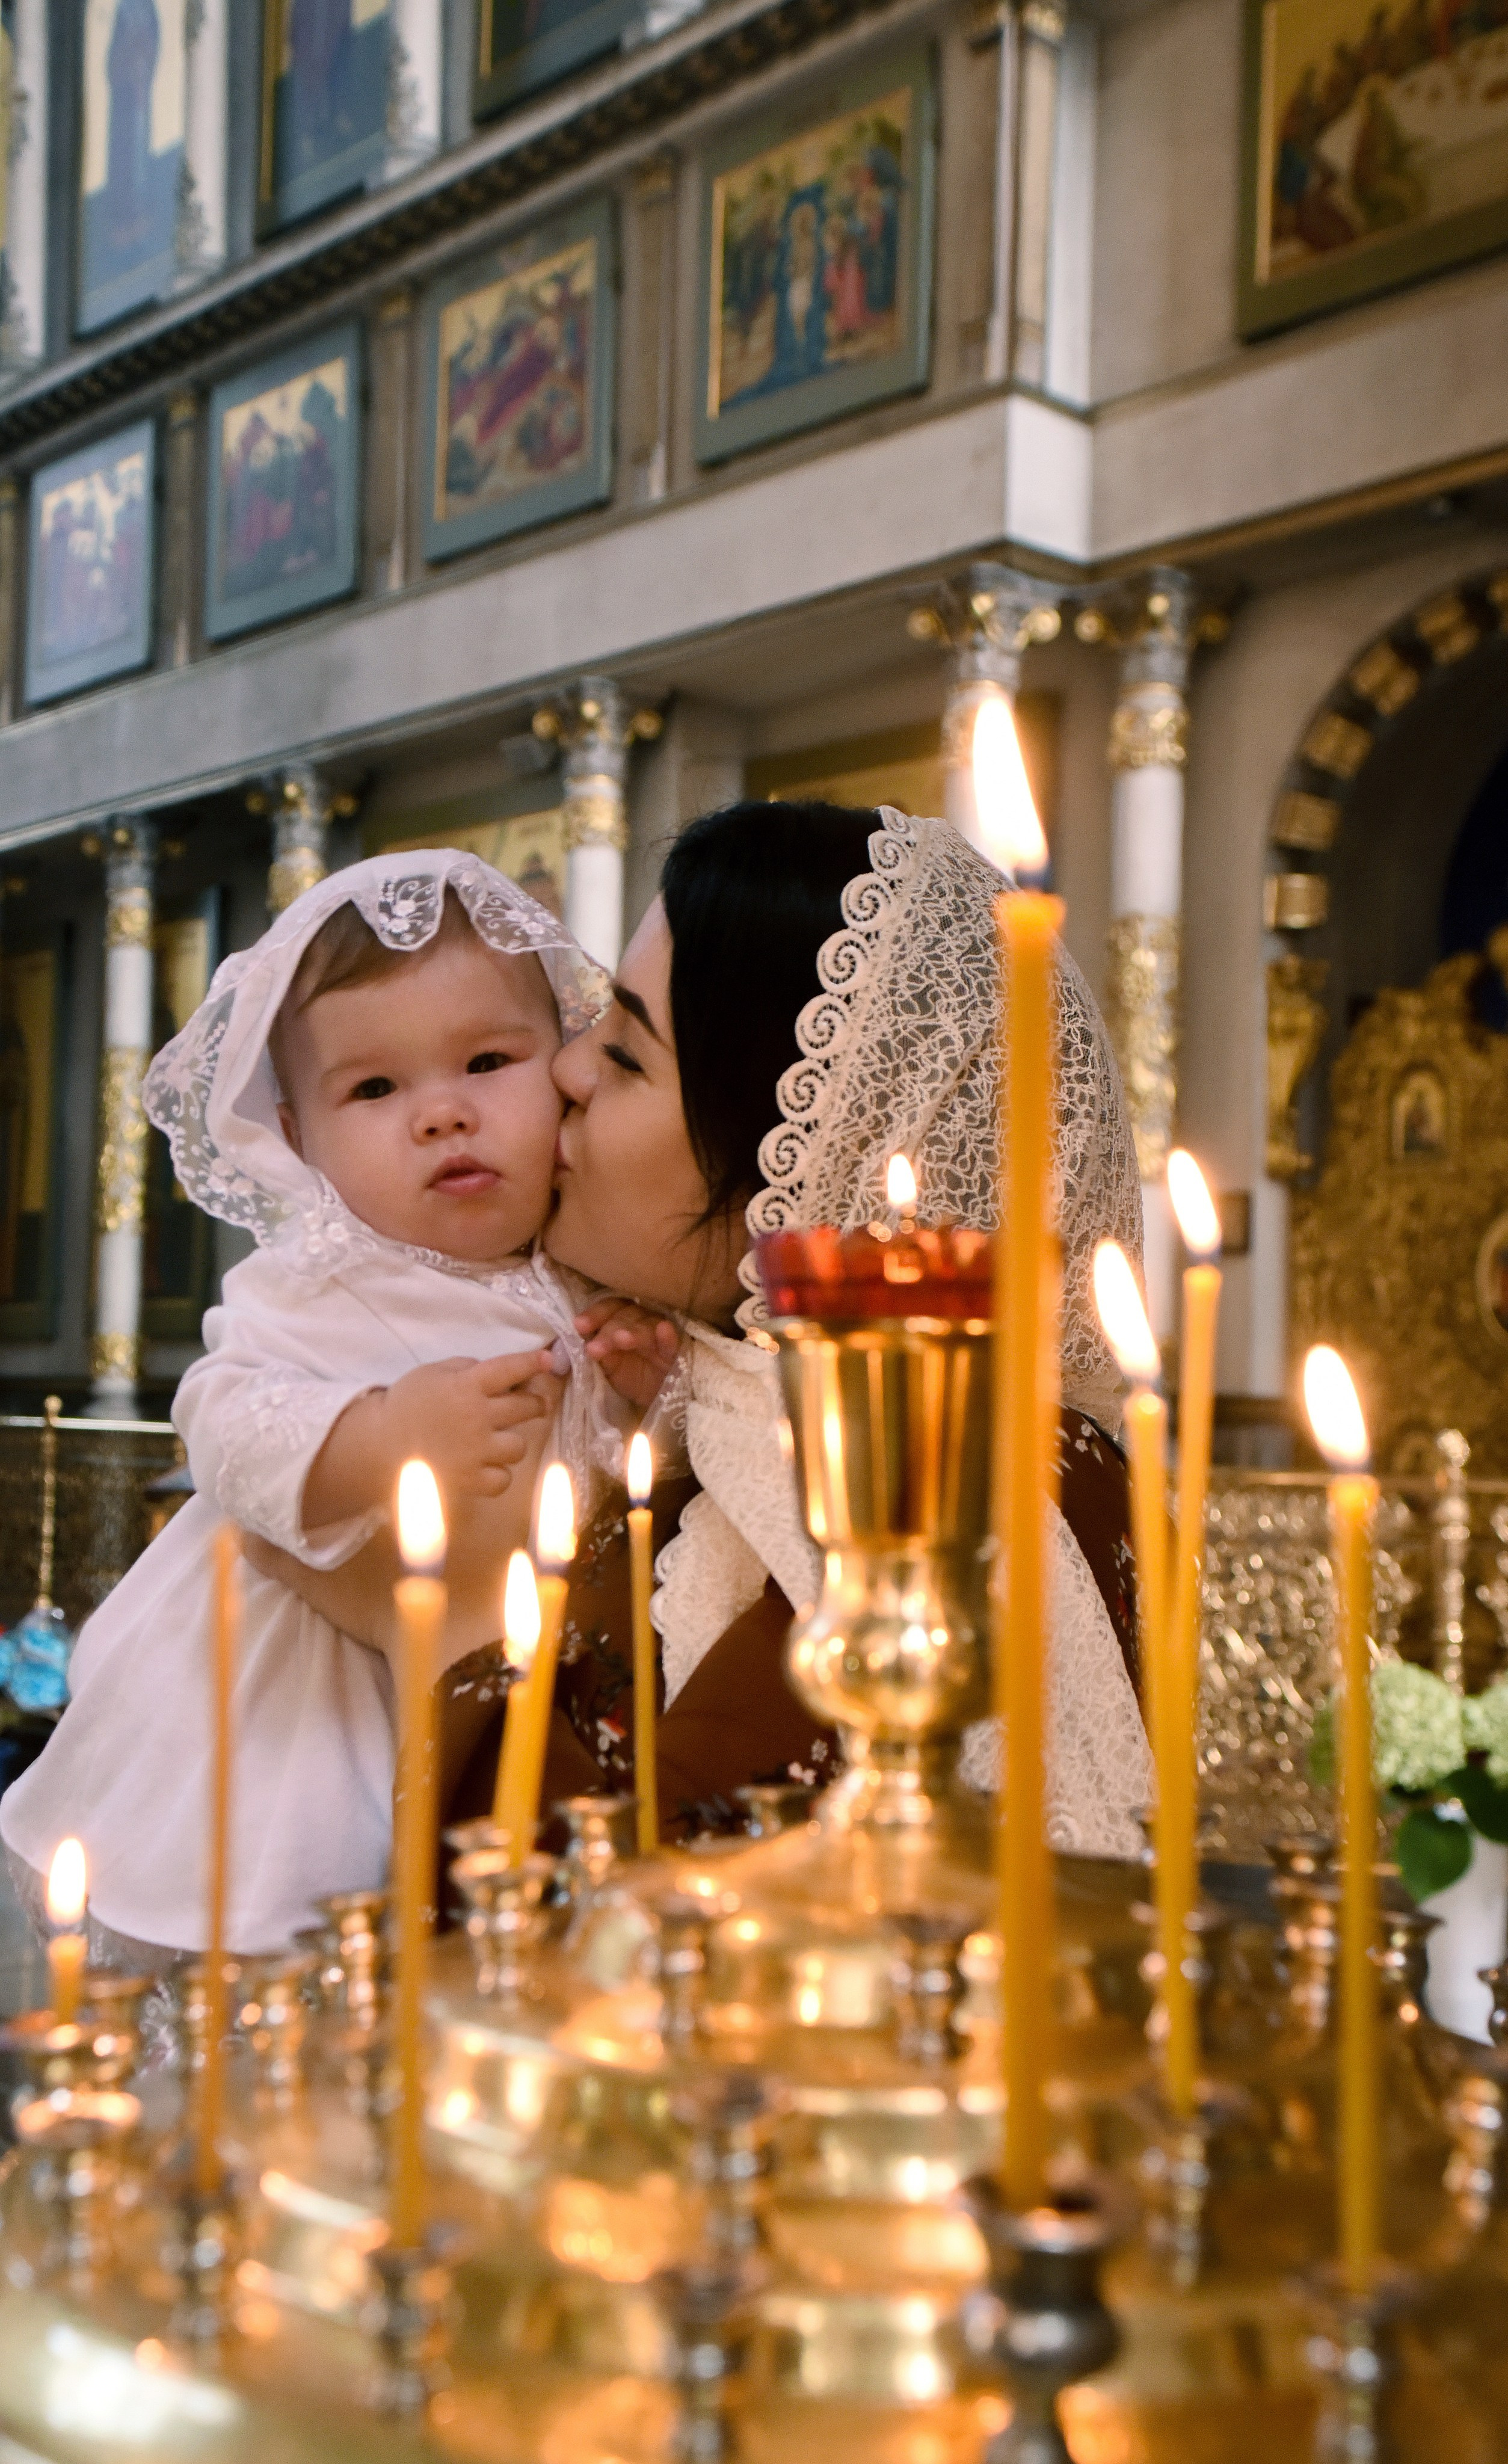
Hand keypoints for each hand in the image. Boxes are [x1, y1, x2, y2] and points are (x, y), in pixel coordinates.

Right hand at [379, 1352, 561, 1499]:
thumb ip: (464, 1369)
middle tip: (531, 1405)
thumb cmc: (404, 1406)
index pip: (510, 1368)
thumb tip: (497, 1374)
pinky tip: (486, 1467)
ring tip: (498, 1441)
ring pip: (519, 1446)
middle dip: (534, 1404)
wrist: (377, 1447)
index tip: (547, 1360)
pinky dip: (498, 1474)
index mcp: (467, 1386)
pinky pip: (503, 1479)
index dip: (533, 1363)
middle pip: (527, 1407)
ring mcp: (476, 1451)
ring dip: (512, 1442)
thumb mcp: (431, 1374)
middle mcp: (478, 1417)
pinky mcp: (471, 1480)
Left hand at [575, 1299, 678, 1410]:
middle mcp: (642, 1321)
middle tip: (595, 1348)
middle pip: (626, 1314)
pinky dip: (668, 1335)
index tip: (579, 1326)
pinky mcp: (676, 1351)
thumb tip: (582, 1344)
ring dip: (634, 1331)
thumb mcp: (610, 1367)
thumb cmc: (632, 1376)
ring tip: (622, 1340)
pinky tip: (664, 1329)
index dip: (595, 1314)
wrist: (659, 1398)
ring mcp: (660, 1335)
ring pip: (647, 1325)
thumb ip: (599, 1353)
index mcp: (622, 1320)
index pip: (610, 1307)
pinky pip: (674, 1341)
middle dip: (609, 1329)